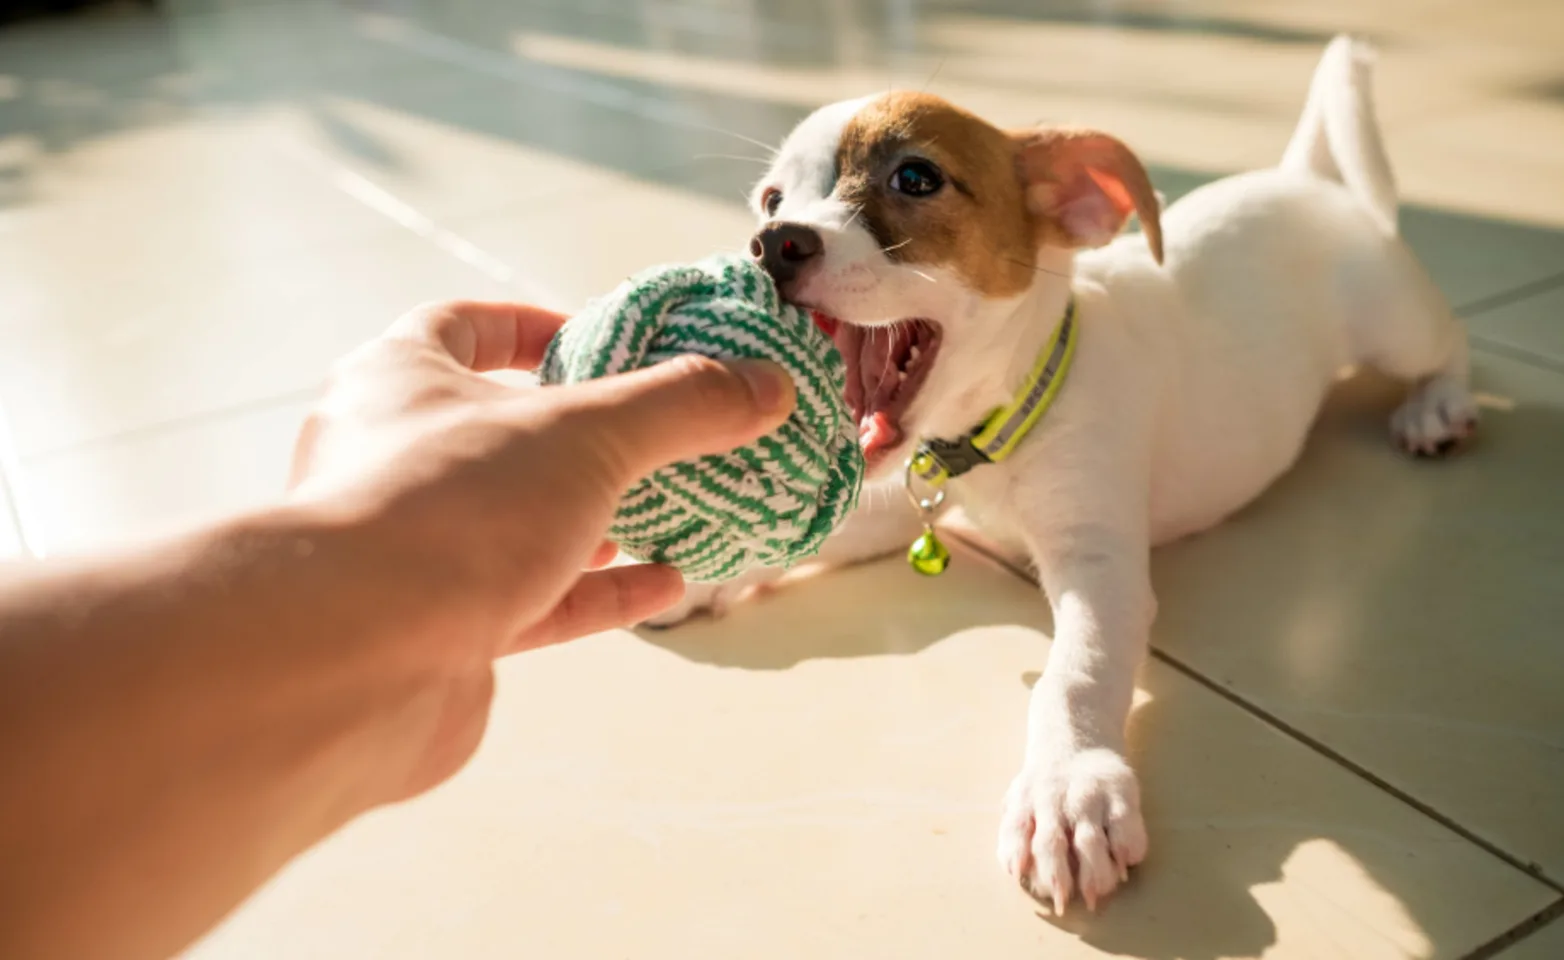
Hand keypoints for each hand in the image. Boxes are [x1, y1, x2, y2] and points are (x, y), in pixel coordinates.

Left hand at [287, 300, 794, 800]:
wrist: (357, 662)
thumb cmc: (450, 510)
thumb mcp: (587, 434)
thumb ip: (679, 405)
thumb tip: (766, 384)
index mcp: (397, 380)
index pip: (463, 327)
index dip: (534, 327)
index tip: (600, 340)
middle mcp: (390, 460)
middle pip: (498, 431)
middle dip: (579, 435)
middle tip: (654, 434)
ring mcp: (414, 550)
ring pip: (517, 522)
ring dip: (593, 518)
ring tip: (670, 507)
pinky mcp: (441, 630)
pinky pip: (532, 599)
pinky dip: (599, 592)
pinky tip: (665, 585)